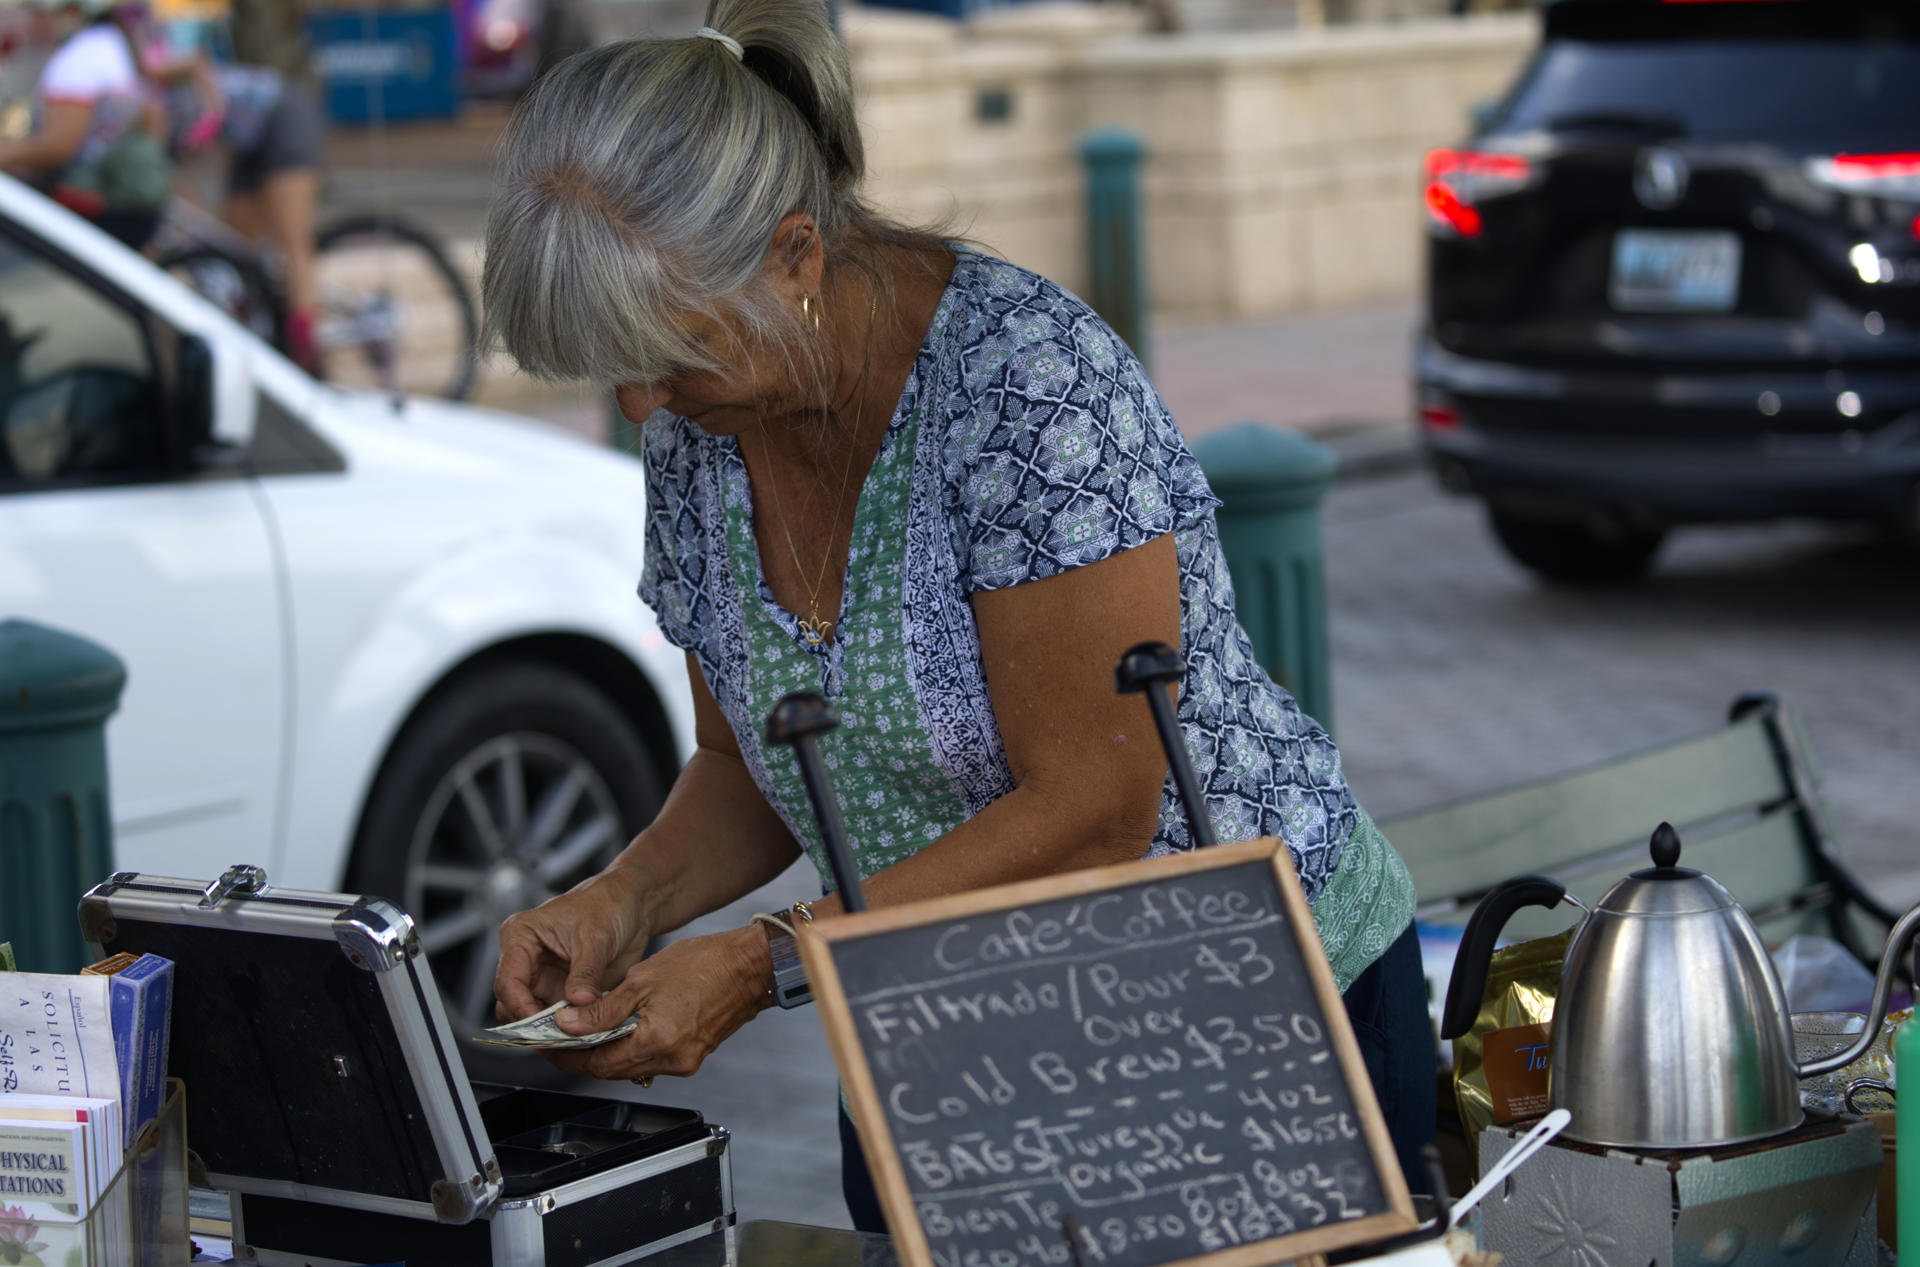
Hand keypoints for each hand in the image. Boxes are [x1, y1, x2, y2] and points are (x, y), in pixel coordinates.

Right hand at [493, 865, 653, 1021]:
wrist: (632, 906)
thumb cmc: (607, 905)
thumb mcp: (596, 937)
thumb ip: (585, 972)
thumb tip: (578, 1002)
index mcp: (520, 936)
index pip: (508, 981)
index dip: (521, 1006)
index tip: (544, 1024)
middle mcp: (525, 960)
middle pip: (513, 1004)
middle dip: (534, 1024)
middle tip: (560, 1036)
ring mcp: (542, 978)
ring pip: (532, 1016)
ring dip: (551, 1029)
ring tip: (575, 1035)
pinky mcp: (560, 992)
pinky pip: (557, 1018)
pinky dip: (568, 1027)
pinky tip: (585, 1032)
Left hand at [538, 926, 772, 1082]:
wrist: (751, 966)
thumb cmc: (705, 963)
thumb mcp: (643, 978)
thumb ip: (603, 1009)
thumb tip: (568, 1026)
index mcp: (656, 1042)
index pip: (596, 1064)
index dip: (566, 1057)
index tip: (546, 1046)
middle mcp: (671, 1061)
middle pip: (612, 1070)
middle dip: (583, 1056)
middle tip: (559, 1038)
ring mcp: (684, 1062)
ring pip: (631, 1066)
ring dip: (607, 1051)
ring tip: (586, 1030)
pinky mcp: (693, 1055)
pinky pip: (651, 1059)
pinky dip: (631, 1046)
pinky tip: (621, 1028)